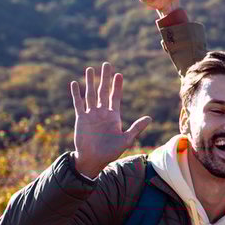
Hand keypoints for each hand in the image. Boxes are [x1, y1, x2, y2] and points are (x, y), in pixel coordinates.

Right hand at [69, 62, 150, 179]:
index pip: (115, 97)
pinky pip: (78, 103)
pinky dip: (76, 94)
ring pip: (90, 94)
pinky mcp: (81, 118)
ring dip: (90, 82)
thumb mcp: (126, 139)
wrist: (93, 159)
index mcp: (113, 116)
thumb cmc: (111, 152)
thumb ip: (136, 128)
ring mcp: (91, 114)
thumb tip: (150, 118)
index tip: (119, 74)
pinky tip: (75, 83)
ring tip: (90, 69)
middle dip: (105, 78)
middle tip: (106, 65)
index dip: (117, 86)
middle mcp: (102, 112)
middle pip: (103, 91)